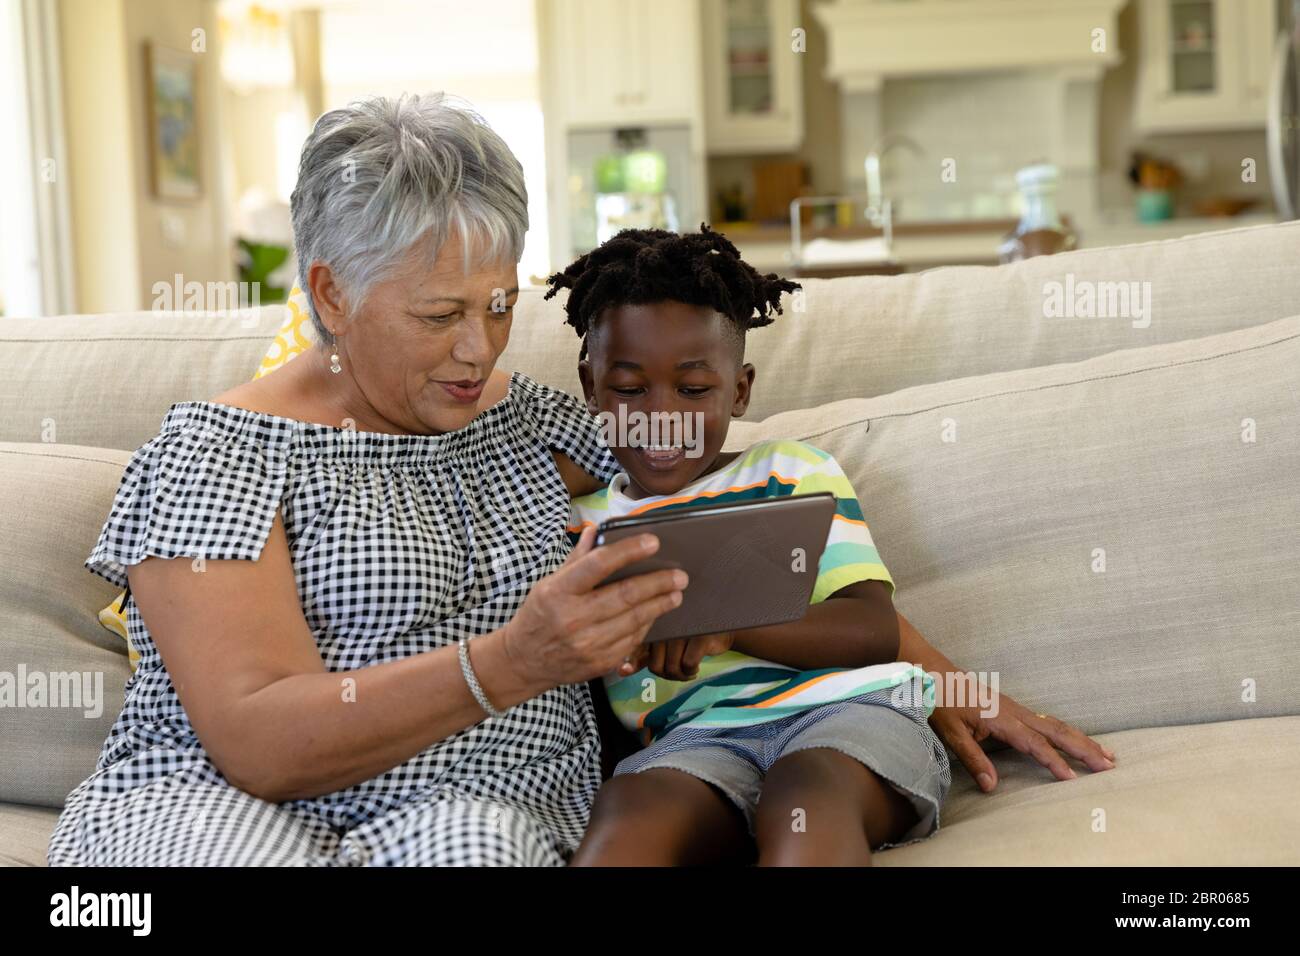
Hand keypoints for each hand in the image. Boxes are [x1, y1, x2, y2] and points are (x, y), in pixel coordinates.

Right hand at [503, 525, 686, 687]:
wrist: (523, 661)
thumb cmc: (539, 615)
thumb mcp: (549, 583)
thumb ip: (577, 559)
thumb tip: (597, 530)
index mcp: (558, 592)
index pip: (597, 565)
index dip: (628, 551)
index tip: (654, 541)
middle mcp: (573, 618)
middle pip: (625, 595)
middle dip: (658, 583)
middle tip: (680, 575)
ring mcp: (587, 644)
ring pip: (635, 620)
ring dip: (660, 604)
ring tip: (676, 592)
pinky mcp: (600, 663)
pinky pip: (633, 640)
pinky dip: (647, 624)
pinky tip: (655, 613)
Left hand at [634, 631, 734, 681]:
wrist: (721, 632)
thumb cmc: (688, 640)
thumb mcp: (663, 647)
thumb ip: (643, 657)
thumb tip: (621, 671)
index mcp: (655, 627)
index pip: (638, 649)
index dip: (633, 663)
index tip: (625, 670)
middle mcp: (667, 626)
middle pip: (656, 666)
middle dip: (667, 675)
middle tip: (678, 672)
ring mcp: (683, 630)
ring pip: (672, 667)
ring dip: (681, 676)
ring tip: (689, 671)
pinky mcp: (699, 637)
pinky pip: (688, 664)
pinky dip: (692, 672)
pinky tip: (697, 668)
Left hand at [929, 684, 1117, 791]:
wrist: (932, 670)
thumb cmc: (940, 700)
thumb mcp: (951, 732)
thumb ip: (972, 758)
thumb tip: (992, 786)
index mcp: (1002, 719)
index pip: (1035, 744)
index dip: (1053, 761)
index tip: (1072, 778)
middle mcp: (1014, 712)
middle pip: (1056, 731)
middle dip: (1084, 749)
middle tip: (1109, 765)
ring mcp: (1015, 708)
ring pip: (1056, 724)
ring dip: (1081, 739)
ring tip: (1105, 754)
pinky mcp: (1012, 708)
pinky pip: (1046, 720)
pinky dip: (1065, 731)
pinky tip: (1075, 739)